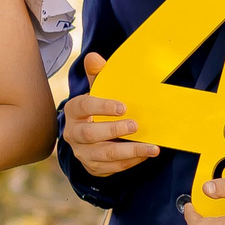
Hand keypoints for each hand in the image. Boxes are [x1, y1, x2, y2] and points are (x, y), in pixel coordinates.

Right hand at [63, 51, 161, 177]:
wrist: (90, 135)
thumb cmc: (98, 108)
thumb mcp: (98, 89)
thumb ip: (98, 74)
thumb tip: (94, 57)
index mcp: (73, 111)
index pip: (83, 107)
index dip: (102, 107)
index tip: (123, 107)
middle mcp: (73, 133)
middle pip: (90, 134)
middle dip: (114, 130)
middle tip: (136, 126)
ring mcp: (82, 153)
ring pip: (102, 155)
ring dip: (128, 151)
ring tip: (151, 148)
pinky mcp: (92, 167)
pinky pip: (111, 168)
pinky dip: (129, 162)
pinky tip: (145, 155)